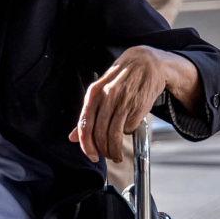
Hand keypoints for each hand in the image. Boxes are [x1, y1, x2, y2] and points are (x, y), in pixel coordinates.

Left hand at [69, 46, 169, 162]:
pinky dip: (128, 132)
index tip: (91, 155)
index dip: (86, 144)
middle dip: (102, 150)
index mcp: (94, 93)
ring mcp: (124, 100)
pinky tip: (128, 128)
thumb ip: (87, 115)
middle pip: (100, 132)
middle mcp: (107, 96)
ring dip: (115, 149)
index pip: (85, 124)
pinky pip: (130, 127)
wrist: (146, 62)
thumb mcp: (100, 92)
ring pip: (115, 134)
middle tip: (106, 156)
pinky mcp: (139, 105)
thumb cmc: (121, 78)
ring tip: (116, 154)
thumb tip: (73, 137)